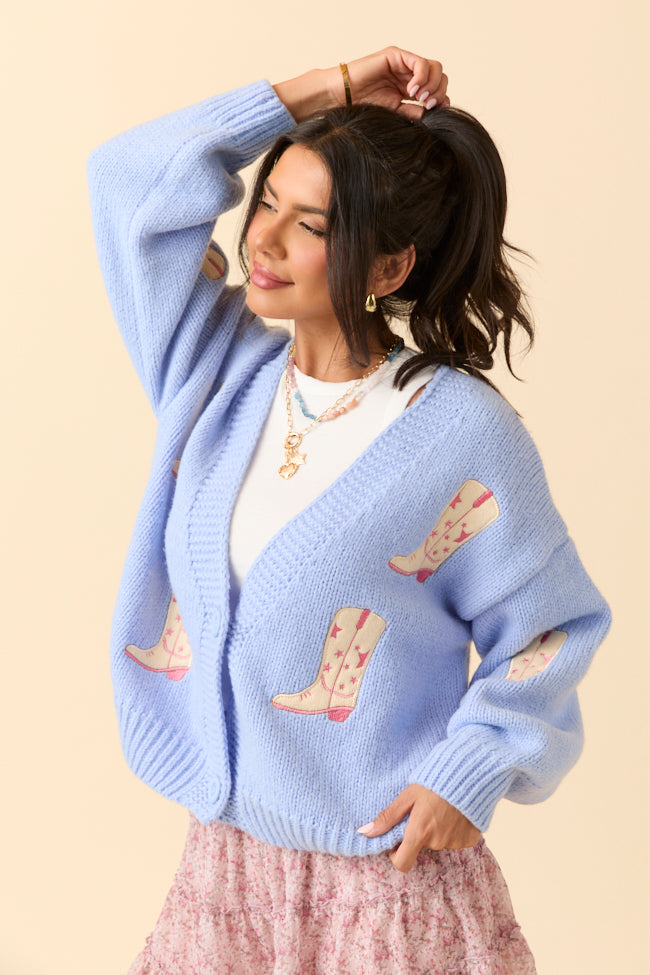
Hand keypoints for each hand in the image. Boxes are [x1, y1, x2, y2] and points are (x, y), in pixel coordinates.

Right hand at [343, 47, 449, 116]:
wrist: (344, 96)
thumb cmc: (364, 104)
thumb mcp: (396, 111)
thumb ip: (415, 111)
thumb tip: (435, 113)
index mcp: (411, 86)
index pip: (437, 87)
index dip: (441, 98)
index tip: (437, 111)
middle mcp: (410, 72)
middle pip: (439, 75)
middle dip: (438, 91)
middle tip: (427, 105)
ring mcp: (404, 62)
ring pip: (434, 67)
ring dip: (432, 84)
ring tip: (419, 98)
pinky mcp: (397, 55)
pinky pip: (420, 63)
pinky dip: (421, 77)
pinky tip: (412, 90)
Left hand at [357, 784, 480, 872]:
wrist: (469, 773)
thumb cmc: (435, 781)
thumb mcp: (408, 796)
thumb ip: (387, 817)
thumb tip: (364, 833)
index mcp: (419, 833)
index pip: (402, 863)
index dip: (397, 855)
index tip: (399, 840)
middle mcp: (437, 842)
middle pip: (421, 847)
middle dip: (420, 833)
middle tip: (424, 810)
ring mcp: (455, 843)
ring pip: (439, 842)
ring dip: (437, 830)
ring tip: (441, 807)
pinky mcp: (470, 840)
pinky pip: (456, 840)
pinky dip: (453, 830)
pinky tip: (455, 812)